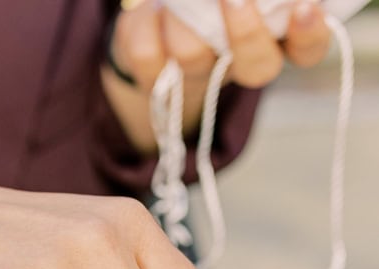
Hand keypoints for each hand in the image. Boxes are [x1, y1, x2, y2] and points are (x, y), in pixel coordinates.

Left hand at [113, 0, 331, 89]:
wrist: (155, 21)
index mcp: (274, 37)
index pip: (309, 50)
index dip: (311, 33)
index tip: (305, 6)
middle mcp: (239, 63)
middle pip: (259, 68)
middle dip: (246, 32)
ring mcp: (197, 74)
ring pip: (194, 55)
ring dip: (184, 16)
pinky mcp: (154, 74)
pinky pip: (146, 52)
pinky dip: (144, 22)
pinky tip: (150, 8)